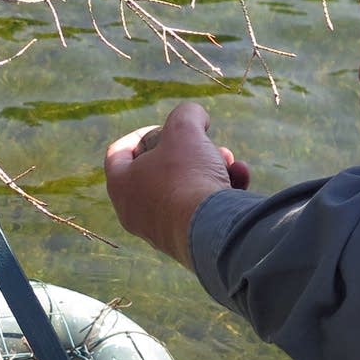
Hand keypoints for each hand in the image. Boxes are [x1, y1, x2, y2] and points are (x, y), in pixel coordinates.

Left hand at [104, 101, 250, 267]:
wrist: (211, 232)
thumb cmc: (187, 177)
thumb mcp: (185, 130)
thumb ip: (186, 114)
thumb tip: (194, 116)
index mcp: (122, 185)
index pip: (118, 153)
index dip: (140, 134)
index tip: (166, 128)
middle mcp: (135, 212)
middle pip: (160, 171)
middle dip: (189, 152)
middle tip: (210, 145)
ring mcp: (161, 231)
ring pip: (186, 190)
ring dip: (210, 170)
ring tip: (231, 163)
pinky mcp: (188, 244)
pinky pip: (201, 213)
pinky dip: (220, 195)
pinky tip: (240, 181)